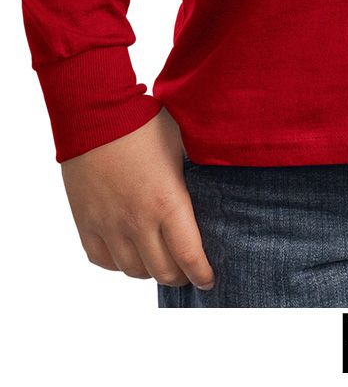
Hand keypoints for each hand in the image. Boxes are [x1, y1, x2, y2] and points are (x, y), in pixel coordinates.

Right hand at [61, 108, 213, 289]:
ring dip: (150, 270)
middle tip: (187, 271)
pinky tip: (129, 251)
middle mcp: (137, 221)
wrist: (95, 112)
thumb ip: (196, 174)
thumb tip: (216, 188)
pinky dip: (119, 262)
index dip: (202, 274)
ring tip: (160, 260)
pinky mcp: (86, 221)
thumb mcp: (182, 145)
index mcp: (167, 202)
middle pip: (162, 271)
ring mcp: (109, 224)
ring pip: (132, 270)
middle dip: (180, 277)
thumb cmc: (143, 122)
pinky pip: (102, 259)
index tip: (209, 279)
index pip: (189, 256)